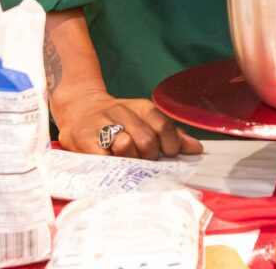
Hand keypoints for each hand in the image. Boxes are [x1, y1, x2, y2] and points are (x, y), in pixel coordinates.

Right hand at [54, 88, 202, 159]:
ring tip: (129, 165)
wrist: (79, 108)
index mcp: (142, 108)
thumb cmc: (118, 120)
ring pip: (126, 146)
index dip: (170, 145)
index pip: (163, 126)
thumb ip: (170, 134)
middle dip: (150, 157)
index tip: (167, 155)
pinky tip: (113, 168)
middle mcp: (123, 112)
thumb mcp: (144, 120)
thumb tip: (196, 149)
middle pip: (146, 140)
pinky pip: (103, 158)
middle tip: (145, 163)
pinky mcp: (85, 140)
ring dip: (131, 161)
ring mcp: (103, 125)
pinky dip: (111, 167)